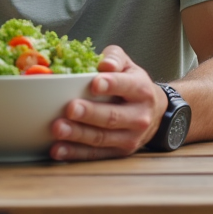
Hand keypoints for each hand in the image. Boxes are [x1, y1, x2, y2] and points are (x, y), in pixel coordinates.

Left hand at [49, 45, 166, 160]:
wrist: (154, 113)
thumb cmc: (132, 84)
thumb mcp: (128, 65)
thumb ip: (115, 58)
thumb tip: (105, 64)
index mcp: (141, 91)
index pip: (127, 86)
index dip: (111, 84)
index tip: (95, 84)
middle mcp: (139, 117)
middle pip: (112, 116)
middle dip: (90, 113)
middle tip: (71, 108)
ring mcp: (130, 138)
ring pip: (102, 138)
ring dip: (78, 135)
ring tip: (58, 129)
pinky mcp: (119, 153)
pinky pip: (95, 155)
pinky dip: (75, 153)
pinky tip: (58, 149)